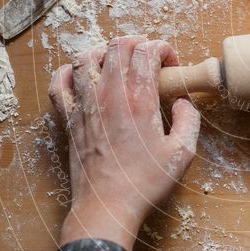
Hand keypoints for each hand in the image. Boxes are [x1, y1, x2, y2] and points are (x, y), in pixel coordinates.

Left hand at [49, 36, 199, 250]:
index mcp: (139, 99)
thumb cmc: (144, 183)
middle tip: (149, 56)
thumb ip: (189, 120)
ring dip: (106, 52)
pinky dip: (70, 72)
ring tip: (120, 61)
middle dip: (138, 43)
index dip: (163, 48)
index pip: (147, 51)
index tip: (171, 64)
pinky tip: (83, 75)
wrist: (107, 207)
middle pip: (118, 46)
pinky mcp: (70, 119)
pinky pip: (60, 84)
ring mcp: (86, 105)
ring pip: (88, 58)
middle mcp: (109, 95)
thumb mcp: (182, 153)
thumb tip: (183, 103)